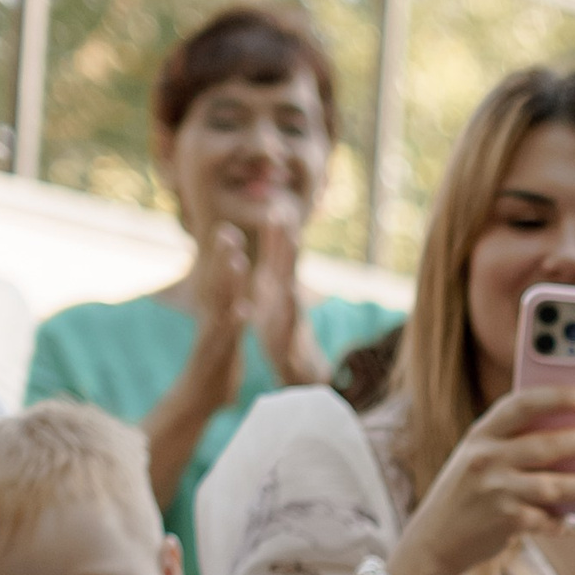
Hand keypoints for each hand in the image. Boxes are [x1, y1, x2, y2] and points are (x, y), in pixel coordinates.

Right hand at [187, 224, 259, 384]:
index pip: (219, 283)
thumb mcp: (223, 341)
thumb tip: (230, 301)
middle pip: (216, 286)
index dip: (223, 258)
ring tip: (238, 260)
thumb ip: (226, 320)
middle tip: (228, 230)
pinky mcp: (217, 359)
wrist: (196, 405)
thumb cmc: (215, 373)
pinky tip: (243, 308)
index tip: (229, 231)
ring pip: (220, 308)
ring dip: (229, 284)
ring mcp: (213, 341)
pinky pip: (226, 339)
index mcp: (216, 319)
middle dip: (222, 258)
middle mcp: (212, 325)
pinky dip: (234, 324)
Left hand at [246, 215, 325, 386]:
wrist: (299, 368)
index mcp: (277, 287)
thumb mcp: (275, 290)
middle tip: (286, 220)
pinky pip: (288, 329)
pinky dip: (288, 315)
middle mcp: (287, 299)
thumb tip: (277, 230)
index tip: (276, 207)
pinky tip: (290, 299)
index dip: (277, 233)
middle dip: (287, 245)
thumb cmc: (283, 328)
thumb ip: (276, 261)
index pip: (278, 256)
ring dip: (291, 275)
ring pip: (291, 296)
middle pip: (288, 269)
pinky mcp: (289, 342)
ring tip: (291, 264)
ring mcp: (291, 321)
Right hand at [389, 386, 574, 574]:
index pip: (523, 403)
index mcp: (482, 434)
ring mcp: (494, 491)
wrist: (434, 540)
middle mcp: (486, 459)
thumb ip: (517, 444)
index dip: (561, 397)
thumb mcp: (481, 459)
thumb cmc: (470, 492)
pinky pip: (548, 521)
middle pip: (551, 444)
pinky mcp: (504, 522)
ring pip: (558, 486)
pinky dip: (569, 522)